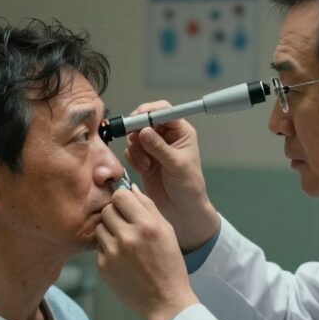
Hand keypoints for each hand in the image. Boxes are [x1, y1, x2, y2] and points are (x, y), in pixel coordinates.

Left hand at [96, 186, 198, 319]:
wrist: (164, 301)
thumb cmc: (169, 265)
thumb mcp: (167, 231)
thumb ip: (148, 207)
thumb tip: (130, 188)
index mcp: (147, 225)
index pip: (121, 195)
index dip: (123, 199)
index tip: (127, 207)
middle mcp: (128, 237)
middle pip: (107, 209)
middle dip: (115, 214)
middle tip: (125, 226)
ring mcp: (113, 253)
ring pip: (100, 227)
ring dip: (109, 231)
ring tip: (125, 244)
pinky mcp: (103, 267)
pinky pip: (99, 247)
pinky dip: (108, 250)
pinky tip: (123, 260)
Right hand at [123, 101, 219, 250]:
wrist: (182, 209)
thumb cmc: (188, 186)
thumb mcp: (176, 164)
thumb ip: (159, 147)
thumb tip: (144, 130)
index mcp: (180, 131)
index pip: (164, 111)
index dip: (149, 111)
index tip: (138, 118)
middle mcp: (166, 136)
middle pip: (145, 120)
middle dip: (137, 131)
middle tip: (136, 142)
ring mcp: (153, 147)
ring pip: (135, 136)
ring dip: (136, 149)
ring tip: (146, 166)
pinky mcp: (143, 158)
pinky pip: (130, 150)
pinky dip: (133, 159)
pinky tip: (143, 170)